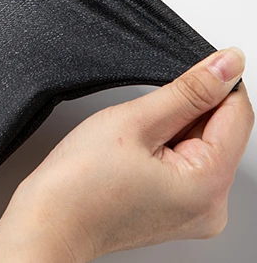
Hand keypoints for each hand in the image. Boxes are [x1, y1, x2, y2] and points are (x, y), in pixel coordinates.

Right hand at [0, 47, 253, 261]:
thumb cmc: (77, 183)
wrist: (48, 223)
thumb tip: (228, 64)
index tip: (181, 75)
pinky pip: (186, 167)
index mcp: (209, 185)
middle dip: (185, 112)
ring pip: (201, 147)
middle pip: (220, 132)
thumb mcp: (134, 121)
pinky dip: (164, 151)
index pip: (238, 113)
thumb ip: (189, 90)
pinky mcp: (180, 214)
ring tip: (130, 144)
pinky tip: (132, 156)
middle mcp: (212, 206)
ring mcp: (196, 214)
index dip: (212, 84)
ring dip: (172, 131)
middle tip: (139, 121)